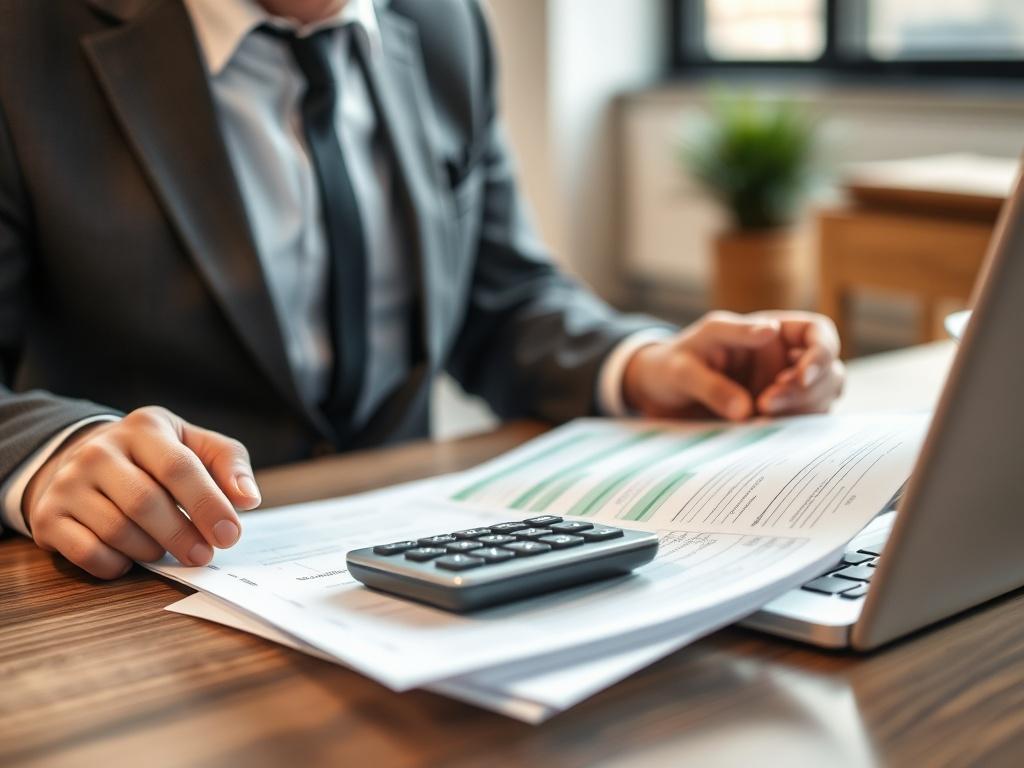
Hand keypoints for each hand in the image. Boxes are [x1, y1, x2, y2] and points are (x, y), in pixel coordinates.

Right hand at [24, 406, 260, 578]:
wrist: (86, 461)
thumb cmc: (156, 458)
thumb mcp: (195, 446)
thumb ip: (228, 464)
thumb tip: (248, 498)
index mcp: (145, 427)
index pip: (179, 467)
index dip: (207, 504)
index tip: (230, 535)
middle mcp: (100, 450)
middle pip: (145, 502)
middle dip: (182, 535)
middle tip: (204, 555)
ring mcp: (68, 482)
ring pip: (116, 530)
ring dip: (151, 550)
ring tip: (165, 549)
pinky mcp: (48, 515)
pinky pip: (87, 552)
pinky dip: (116, 565)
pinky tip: (130, 558)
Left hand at [622, 311, 844, 420]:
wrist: (660, 394)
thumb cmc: (673, 365)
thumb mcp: (683, 365)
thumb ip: (711, 382)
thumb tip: (748, 406)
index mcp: (770, 332)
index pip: (818, 332)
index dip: (822, 352)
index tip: (801, 376)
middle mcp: (783, 361)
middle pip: (828, 372)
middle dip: (806, 390)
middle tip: (765, 405)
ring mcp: (782, 391)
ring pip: (820, 401)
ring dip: (801, 411)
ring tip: (759, 418)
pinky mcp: (774, 418)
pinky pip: (800, 425)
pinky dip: (790, 430)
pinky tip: (762, 431)